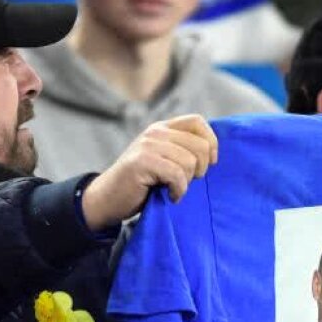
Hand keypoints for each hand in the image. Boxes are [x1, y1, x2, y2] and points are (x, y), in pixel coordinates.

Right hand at [81, 114, 217, 230]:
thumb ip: (183, 151)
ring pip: (190, 162)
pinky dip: (178, 191)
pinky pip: (177, 175)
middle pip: (200, 145)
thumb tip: (213, 153)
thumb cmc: (142, 185)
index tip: (208, 164)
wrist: (108, 199)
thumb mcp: (165, 161)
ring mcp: (148, 145)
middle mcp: (155, 132)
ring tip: (173, 190)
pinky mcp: (142, 161)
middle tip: (186, 182)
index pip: (198, 122)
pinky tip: (170, 196)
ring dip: (186, 183)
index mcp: (162, 128)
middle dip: (200, 169)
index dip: (211, 143)